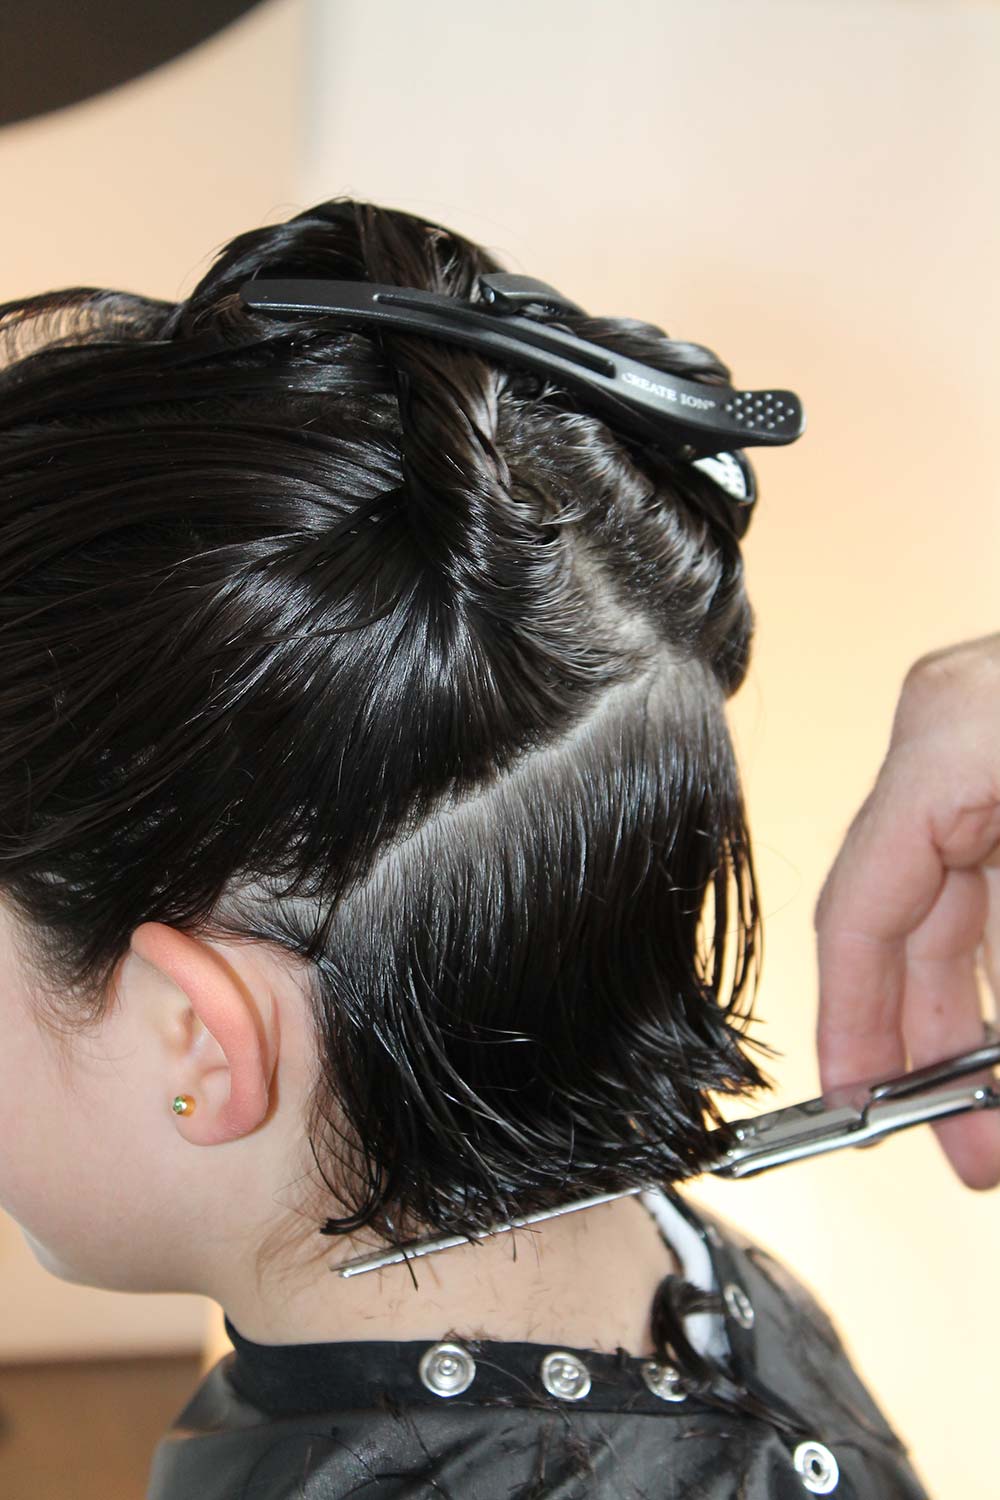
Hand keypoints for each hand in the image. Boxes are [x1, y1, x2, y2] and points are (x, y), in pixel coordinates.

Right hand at [814, 633, 999, 1189]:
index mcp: (945, 737)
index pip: (860, 906)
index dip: (853, 1023)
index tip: (862, 1106)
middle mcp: (955, 738)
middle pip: (914, 921)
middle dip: (942, 1043)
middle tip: (966, 1143)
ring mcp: (992, 750)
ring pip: (970, 913)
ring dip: (987, 1014)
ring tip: (999, 1105)